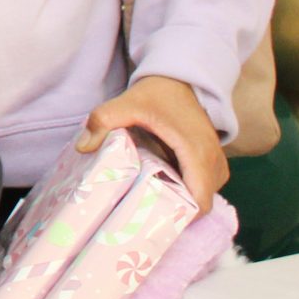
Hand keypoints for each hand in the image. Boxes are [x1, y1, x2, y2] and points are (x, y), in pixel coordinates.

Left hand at [81, 75, 228, 212]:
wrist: (180, 79)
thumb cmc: (157, 94)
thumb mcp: (127, 103)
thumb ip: (104, 120)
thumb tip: (83, 147)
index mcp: (196, 152)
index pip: (200, 200)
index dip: (181, 215)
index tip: (154, 218)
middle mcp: (212, 160)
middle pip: (202, 202)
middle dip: (178, 212)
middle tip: (145, 214)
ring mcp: (215, 160)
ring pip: (204, 195)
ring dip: (183, 201)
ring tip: (151, 202)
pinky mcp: (211, 159)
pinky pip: (205, 184)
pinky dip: (188, 190)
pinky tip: (162, 187)